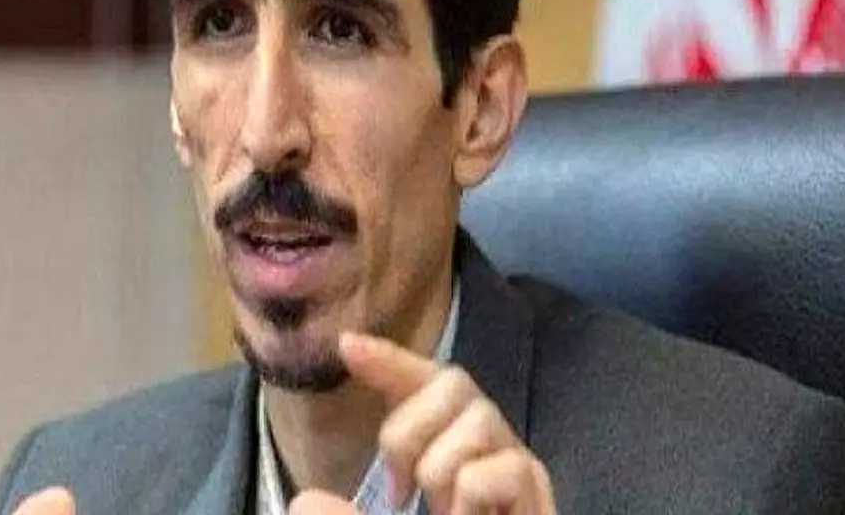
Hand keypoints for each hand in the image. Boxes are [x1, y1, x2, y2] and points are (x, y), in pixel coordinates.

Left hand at [289, 334, 555, 514]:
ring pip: (477, 417)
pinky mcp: (540, 505)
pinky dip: (473, 496)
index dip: (391, 363)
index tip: (346, 347)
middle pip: (456, 381)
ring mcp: (518, 480)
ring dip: (439, 469)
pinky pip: (501, 468)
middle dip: (409, 425)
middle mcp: (486, 458)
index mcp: (445, 460)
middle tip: (398, 490)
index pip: (425, 389)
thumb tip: (303, 503)